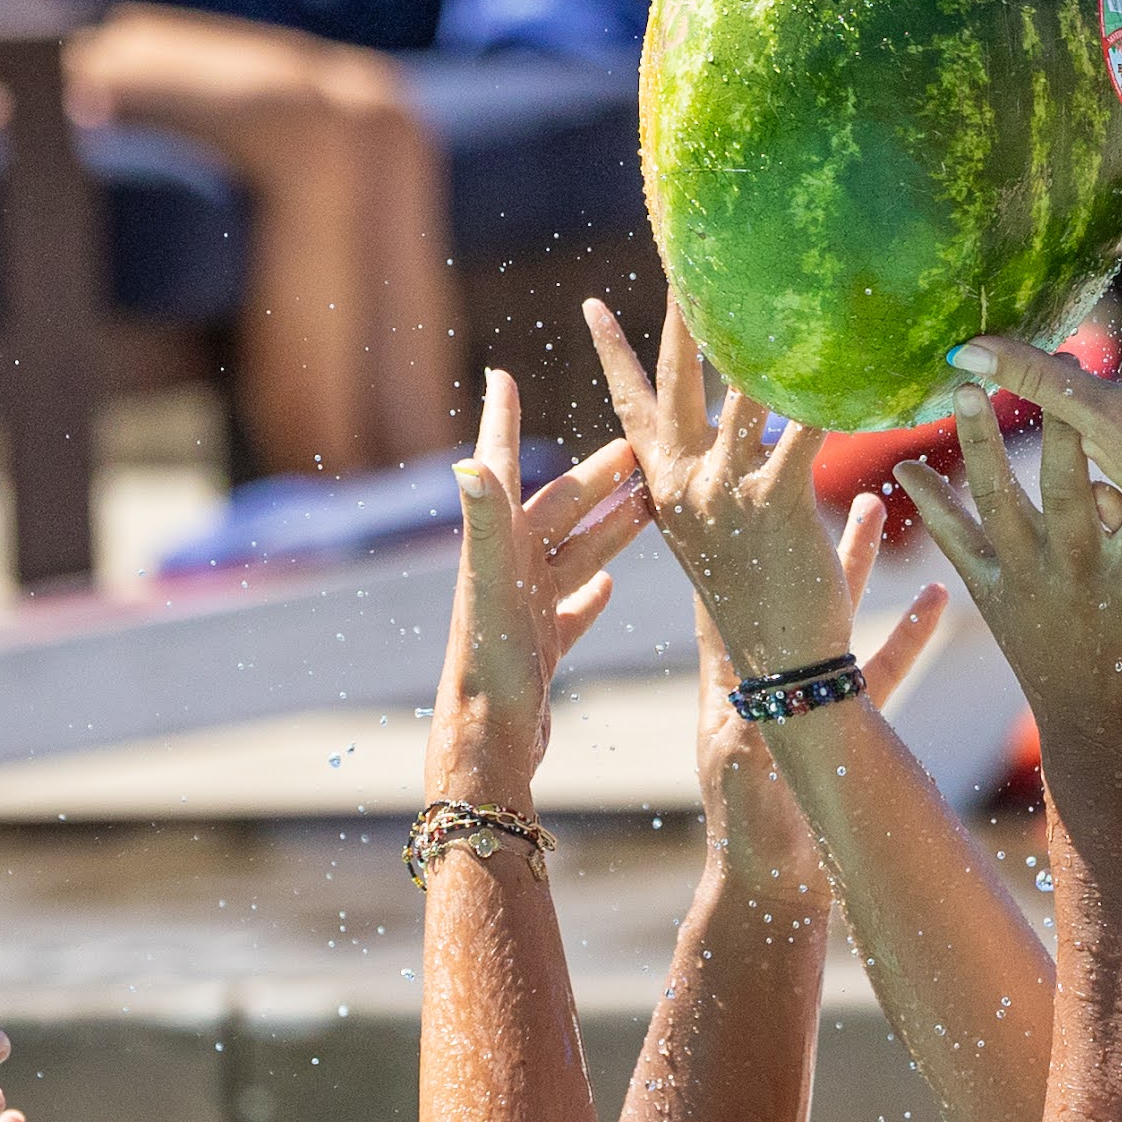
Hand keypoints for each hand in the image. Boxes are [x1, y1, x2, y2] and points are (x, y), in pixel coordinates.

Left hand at [432, 370, 652, 795]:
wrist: (488, 746)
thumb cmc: (491, 665)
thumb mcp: (494, 585)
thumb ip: (486, 521)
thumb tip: (470, 461)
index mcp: (497, 542)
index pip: (498, 462)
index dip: (500, 417)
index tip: (500, 375)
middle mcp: (507, 569)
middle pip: (557, 505)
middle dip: (595, 473)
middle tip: (638, 445)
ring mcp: (524, 609)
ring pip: (574, 552)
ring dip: (610, 525)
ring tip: (651, 504)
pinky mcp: (539, 647)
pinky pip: (570, 609)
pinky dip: (590, 590)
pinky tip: (610, 586)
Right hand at [588, 294, 853, 676]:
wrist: (774, 673)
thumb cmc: (759, 610)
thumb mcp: (722, 541)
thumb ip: (720, 489)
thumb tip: (735, 442)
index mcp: (667, 492)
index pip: (631, 410)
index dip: (613, 356)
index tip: (593, 307)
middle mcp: (685, 485)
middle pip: (676, 384)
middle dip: (679, 321)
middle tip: (684, 265)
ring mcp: (725, 492)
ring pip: (737, 395)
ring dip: (753, 341)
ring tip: (773, 290)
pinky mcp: (773, 504)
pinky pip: (801, 430)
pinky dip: (824, 394)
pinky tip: (844, 360)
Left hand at [890, 409, 1121, 744]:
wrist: (1107, 726)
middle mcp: (1082, 568)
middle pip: (1067, 481)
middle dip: (1057, 418)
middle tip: (1049, 355)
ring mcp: (1030, 582)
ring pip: (1001, 503)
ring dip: (980, 444)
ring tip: (965, 390)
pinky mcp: (992, 597)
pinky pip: (956, 542)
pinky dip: (931, 503)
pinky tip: (904, 464)